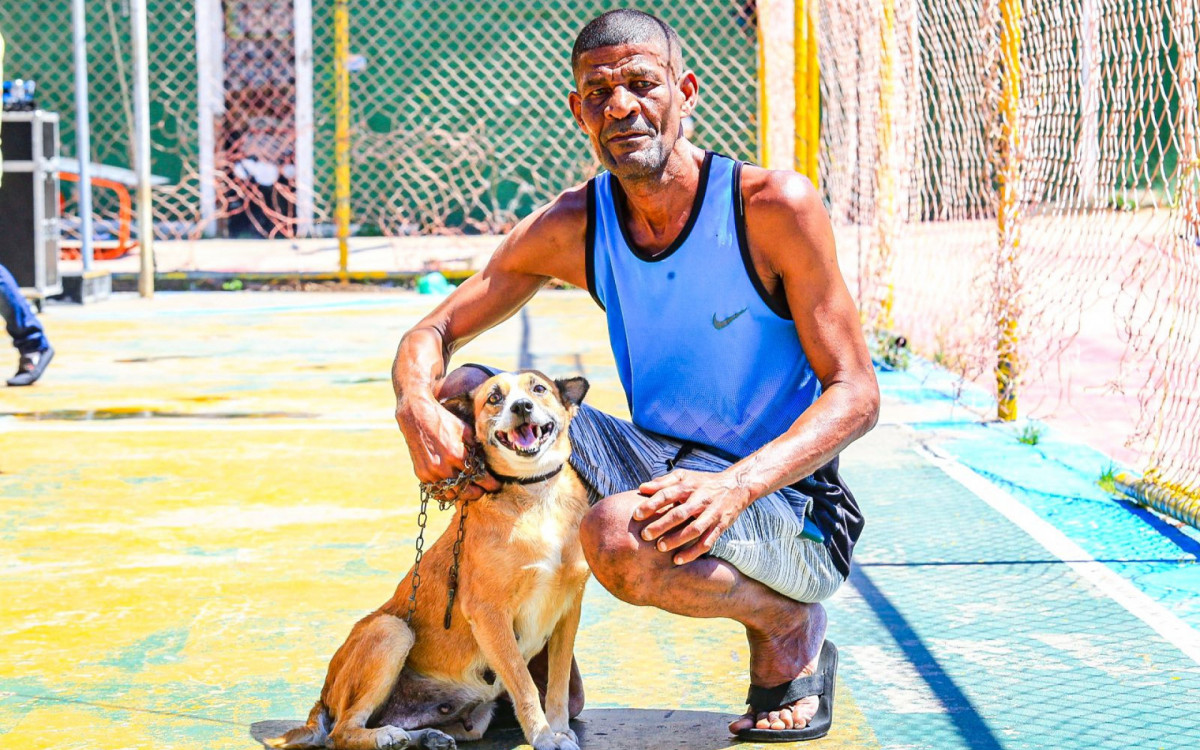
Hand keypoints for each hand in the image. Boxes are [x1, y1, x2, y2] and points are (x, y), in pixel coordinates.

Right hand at [396, 395, 500, 501]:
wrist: (417, 417)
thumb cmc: (444, 421)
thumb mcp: (465, 430)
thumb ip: (475, 447)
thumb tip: (486, 461)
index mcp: (457, 455)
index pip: (479, 477)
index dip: (490, 484)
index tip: (496, 485)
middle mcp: (444, 467)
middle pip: (466, 491)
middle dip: (478, 492)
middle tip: (483, 490)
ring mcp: (431, 473)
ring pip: (451, 495)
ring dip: (462, 495)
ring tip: (469, 490)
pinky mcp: (422, 475)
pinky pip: (436, 492)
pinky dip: (446, 493)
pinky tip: (453, 491)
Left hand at [633, 468, 752, 564]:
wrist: (736, 486)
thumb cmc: (703, 482)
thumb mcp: (684, 476)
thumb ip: (663, 482)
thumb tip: (641, 488)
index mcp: (689, 486)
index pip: (667, 494)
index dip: (652, 504)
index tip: (636, 515)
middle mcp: (700, 499)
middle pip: (679, 513)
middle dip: (661, 525)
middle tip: (644, 535)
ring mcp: (712, 514)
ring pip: (694, 529)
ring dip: (677, 539)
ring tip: (660, 548)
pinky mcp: (721, 526)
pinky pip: (707, 541)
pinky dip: (693, 552)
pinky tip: (678, 560)